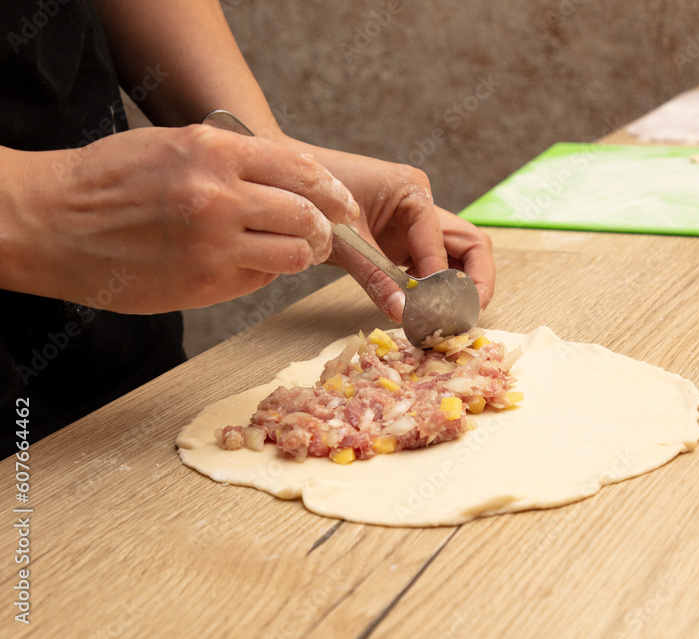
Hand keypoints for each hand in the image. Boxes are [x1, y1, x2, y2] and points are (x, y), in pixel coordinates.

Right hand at [4, 124, 359, 312]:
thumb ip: (235, 160)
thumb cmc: (111, 179)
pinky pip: (259, 280)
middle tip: (326, 236)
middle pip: (310, 216)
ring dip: (301, 255)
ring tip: (290, 252)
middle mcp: (219, 196)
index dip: (333, 192)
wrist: (49, 221)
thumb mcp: (176, 144)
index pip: (304, 170)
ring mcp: (212, 244)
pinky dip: (263, 274)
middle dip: (328, 229)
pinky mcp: (203, 285)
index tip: (343, 205)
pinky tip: (243, 264)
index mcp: (214, 151)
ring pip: (294, 255)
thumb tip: (291, 181)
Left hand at [287, 143, 495, 321]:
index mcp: (413, 192)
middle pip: (471, 246)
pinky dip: (436, 288)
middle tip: (466, 319)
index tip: (435, 315)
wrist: (286, 183)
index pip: (442, 243)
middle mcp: (423, 204)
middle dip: (475, 284)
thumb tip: (403, 313)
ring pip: (459, 256)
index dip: (442, 283)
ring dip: (460, 288)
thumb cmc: (311, 197)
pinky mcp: (404, 238)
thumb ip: (374, 276)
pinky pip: (433, 265)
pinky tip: (429, 311)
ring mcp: (416, 222)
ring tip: (452, 320)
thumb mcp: (344, 240)